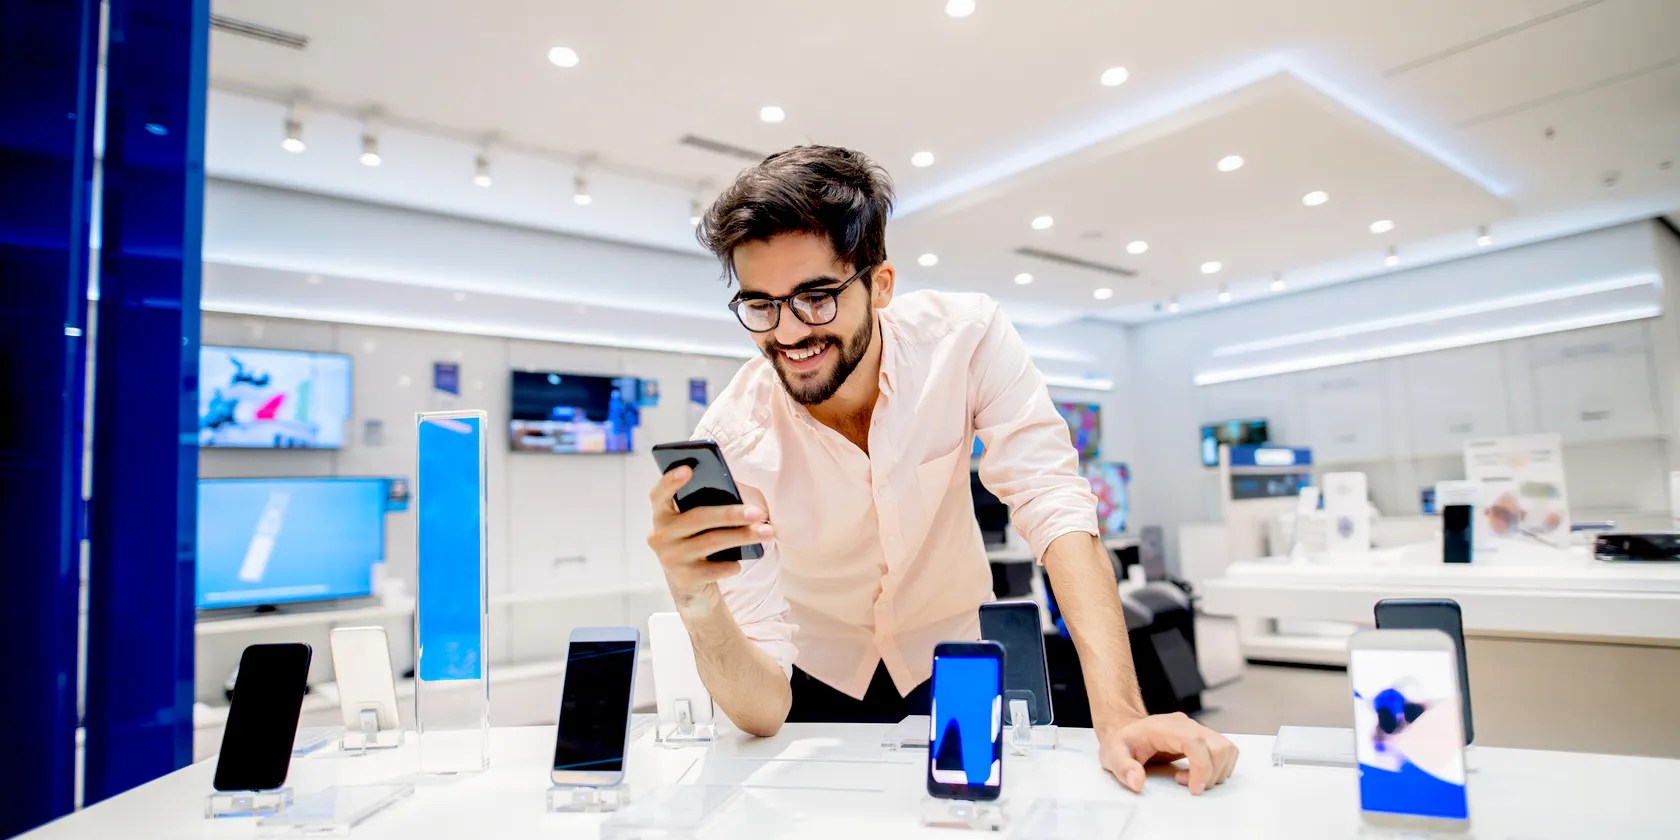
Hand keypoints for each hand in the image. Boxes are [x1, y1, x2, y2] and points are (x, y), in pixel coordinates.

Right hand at [645, 466, 773, 611]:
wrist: (692, 585)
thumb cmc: (700, 541)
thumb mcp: (698, 524)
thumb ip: (707, 505)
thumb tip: (736, 495)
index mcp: (662, 514)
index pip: (659, 494)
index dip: (670, 481)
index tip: (688, 468)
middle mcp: (659, 535)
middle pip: (697, 518)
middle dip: (731, 514)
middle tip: (759, 512)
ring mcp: (670, 558)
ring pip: (711, 542)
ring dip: (742, 537)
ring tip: (767, 532)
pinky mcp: (683, 579)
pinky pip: (713, 570)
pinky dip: (730, 565)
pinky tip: (740, 563)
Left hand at [1098, 712, 1238, 794]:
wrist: (1126, 730)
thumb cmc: (1121, 742)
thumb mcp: (1113, 755)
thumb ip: (1123, 768)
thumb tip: (1137, 782)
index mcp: (1165, 727)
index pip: (1195, 741)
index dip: (1201, 767)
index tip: (1194, 788)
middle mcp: (1185, 724)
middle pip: (1217, 746)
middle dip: (1210, 774)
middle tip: (1186, 784)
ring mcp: (1196, 729)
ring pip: (1226, 749)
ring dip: (1216, 771)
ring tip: (1190, 778)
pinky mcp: (1203, 737)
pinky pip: (1225, 751)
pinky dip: (1219, 767)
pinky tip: (1197, 773)